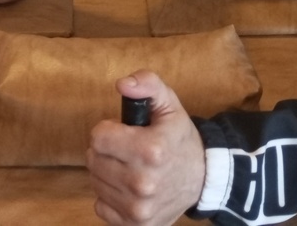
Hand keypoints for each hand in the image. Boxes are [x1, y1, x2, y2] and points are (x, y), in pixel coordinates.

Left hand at [88, 72, 205, 225]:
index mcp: (151, 150)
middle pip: (94, 160)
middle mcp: (144, 183)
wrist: (203, 179)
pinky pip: (101, 206)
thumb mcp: (169, 105)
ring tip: (128, 167)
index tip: (123, 131)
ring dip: (107, 173)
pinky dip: (110, 196)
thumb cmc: (180, 140)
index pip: (99, 137)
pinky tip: (127, 188)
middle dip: (106, 151)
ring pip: (96, 182)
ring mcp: (139, 208)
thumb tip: (122, 84)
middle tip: (126, 149)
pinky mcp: (136, 225)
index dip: (108, 130)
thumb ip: (147, 85)